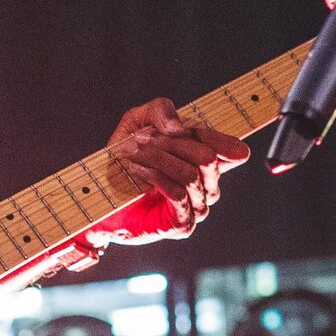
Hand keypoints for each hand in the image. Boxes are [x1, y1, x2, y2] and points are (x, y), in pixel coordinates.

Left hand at [91, 98, 249, 246]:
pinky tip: (137, 170)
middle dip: (172, 144)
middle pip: (208, 157)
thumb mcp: (138, 120)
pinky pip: (179, 195)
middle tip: (142, 138)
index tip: (181, 129)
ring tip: (133, 153)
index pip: (235, 151)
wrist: (100, 191)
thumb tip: (179, 128)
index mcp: (205, 159)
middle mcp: (208, 184)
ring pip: (191, 175)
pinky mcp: (182, 224)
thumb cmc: (124, 156)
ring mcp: (197, 206)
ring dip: (158, 158)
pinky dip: (156, 177)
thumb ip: (161, 111)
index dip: (214, 136)